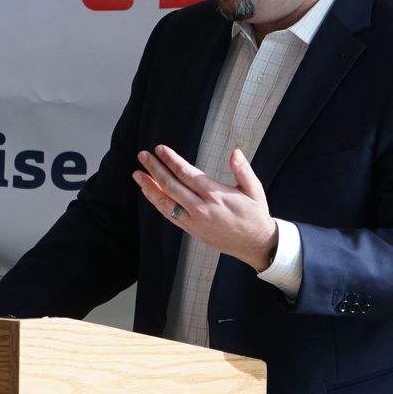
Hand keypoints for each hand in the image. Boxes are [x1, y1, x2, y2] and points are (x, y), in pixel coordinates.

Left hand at [134, 145, 279, 272]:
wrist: (255, 244)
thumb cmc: (255, 214)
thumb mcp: (254, 189)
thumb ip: (243, 170)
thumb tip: (235, 152)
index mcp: (216, 195)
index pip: (187, 174)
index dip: (171, 160)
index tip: (159, 149)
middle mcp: (201, 208)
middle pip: (171, 185)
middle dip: (155, 169)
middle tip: (142, 156)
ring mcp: (194, 221)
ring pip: (165, 202)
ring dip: (149, 187)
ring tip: (137, 174)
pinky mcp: (192, 230)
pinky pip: (169, 215)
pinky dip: (157, 203)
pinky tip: (149, 193)